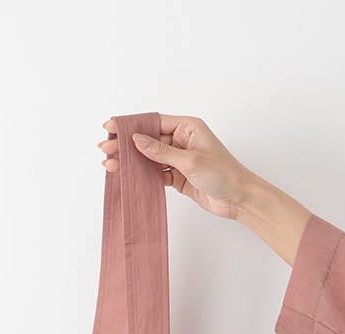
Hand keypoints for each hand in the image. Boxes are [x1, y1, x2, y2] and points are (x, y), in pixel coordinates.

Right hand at [98, 114, 312, 263]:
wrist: (239, 199)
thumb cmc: (223, 174)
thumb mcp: (190, 160)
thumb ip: (161, 151)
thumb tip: (137, 140)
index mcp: (188, 127)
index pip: (154, 122)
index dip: (132, 125)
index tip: (113, 127)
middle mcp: (182, 140)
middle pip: (148, 140)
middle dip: (126, 144)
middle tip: (106, 147)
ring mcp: (179, 159)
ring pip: (149, 158)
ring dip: (131, 161)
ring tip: (111, 163)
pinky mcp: (178, 176)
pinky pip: (156, 173)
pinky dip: (142, 175)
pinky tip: (127, 175)